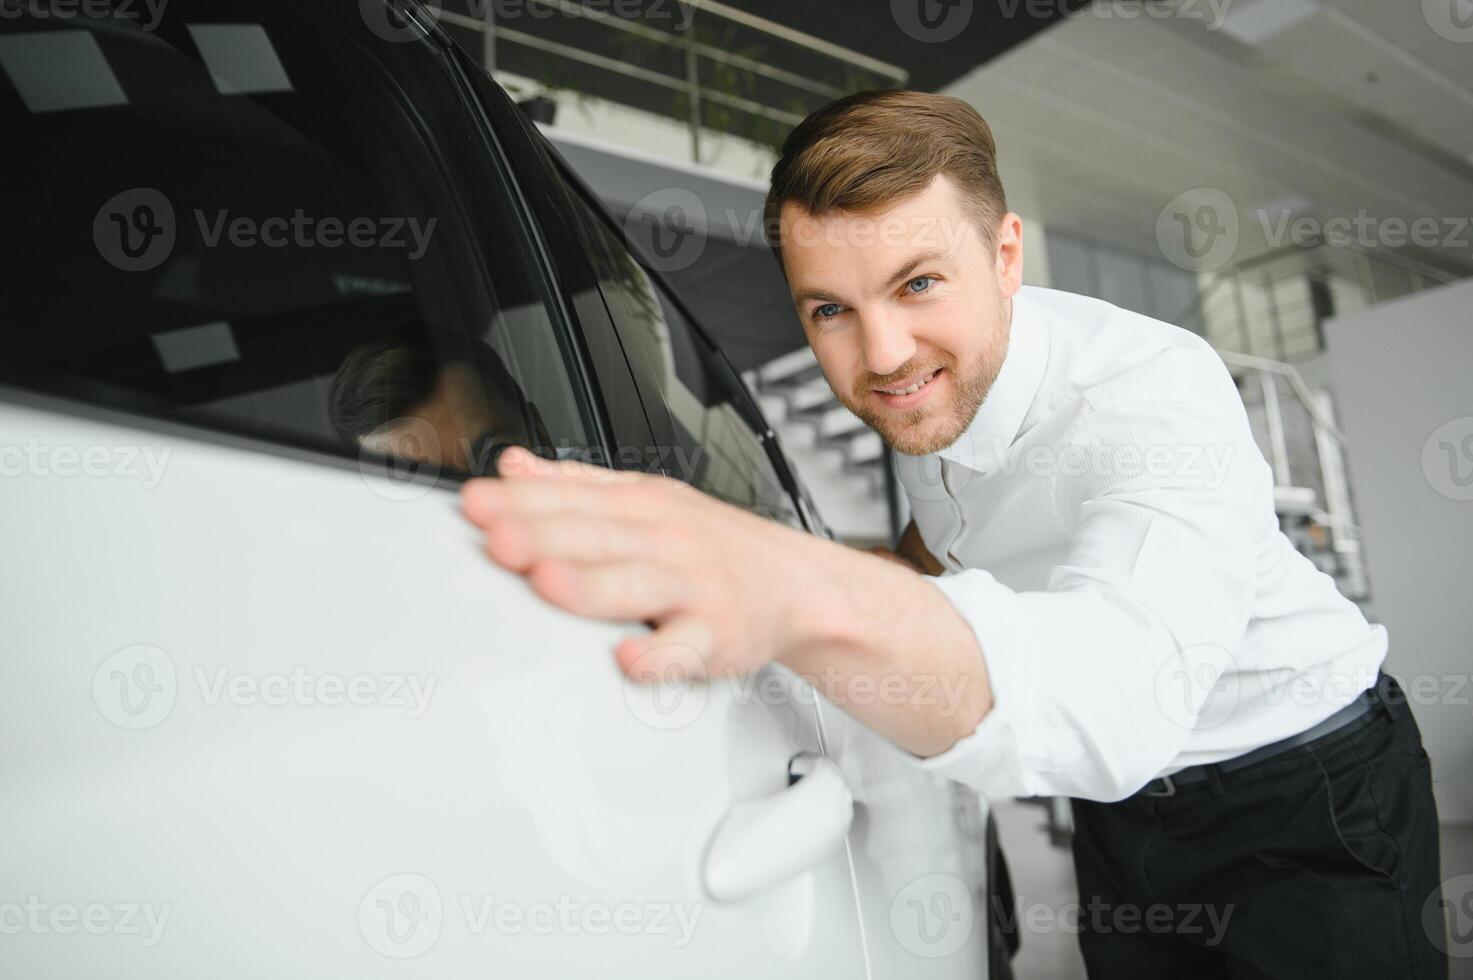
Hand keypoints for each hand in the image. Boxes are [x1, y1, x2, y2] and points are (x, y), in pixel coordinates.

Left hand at [460, 447, 991, 755]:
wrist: (798, 584)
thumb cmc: (715, 547)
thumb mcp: (648, 499)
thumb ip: (576, 484)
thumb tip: (513, 466)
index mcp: (642, 506)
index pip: (571, 498)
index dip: (521, 501)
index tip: (476, 503)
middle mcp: (665, 541)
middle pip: (595, 536)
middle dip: (543, 536)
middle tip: (496, 538)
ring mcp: (691, 588)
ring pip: (635, 586)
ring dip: (590, 585)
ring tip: (546, 583)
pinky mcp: (716, 636)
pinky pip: (685, 650)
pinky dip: (659, 658)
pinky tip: (628, 659)